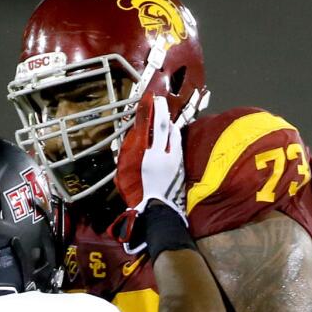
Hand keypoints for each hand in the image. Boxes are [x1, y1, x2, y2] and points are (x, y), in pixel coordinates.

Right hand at [110, 94, 186, 251]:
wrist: (160, 211)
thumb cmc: (140, 195)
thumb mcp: (130, 175)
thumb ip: (132, 157)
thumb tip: (133, 143)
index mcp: (151, 156)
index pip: (156, 128)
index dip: (156, 112)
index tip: (155, 100)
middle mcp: (166, 155)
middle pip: (167, 129)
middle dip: (164, 114)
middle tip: (161, 104)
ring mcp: (176, 161)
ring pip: (175, 137)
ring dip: (171, 127)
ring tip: (166, 120)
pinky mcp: (181, 167)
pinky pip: (178, 147)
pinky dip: (175, 139)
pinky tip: (172, 137)